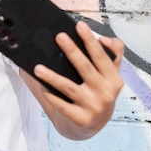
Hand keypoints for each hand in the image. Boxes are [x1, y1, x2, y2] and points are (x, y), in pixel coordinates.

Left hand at [31, 21, 124, 139]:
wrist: (92, 124)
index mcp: (113, 78)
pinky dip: (50, 95)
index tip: (79, 25)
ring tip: (38, 67)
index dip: (90, 40)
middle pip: (85, 68)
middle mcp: (105, 92)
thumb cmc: (97, 92)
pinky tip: (40, 85)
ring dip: (52, 76)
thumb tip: (103, 39)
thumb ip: (112, 53)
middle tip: (59, 37)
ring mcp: (93, 106)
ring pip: (69, 87)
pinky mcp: (80, 118)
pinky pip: (61, 105)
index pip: (101, 56)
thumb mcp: (109, 74)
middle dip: (72, 51)